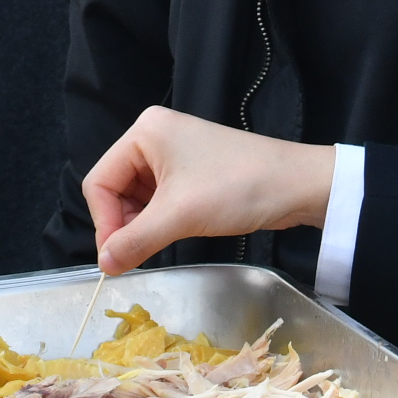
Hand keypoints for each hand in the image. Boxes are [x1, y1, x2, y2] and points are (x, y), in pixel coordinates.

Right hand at [82, 106, 336, 277]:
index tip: (115, 258)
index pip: (99, 182)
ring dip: (142, 225)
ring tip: (156, 246)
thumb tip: (103, 265)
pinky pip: (159, 199)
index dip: (104, 223)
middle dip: (123, 225)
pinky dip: (159, 221)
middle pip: (115, 189)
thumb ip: (135, 241)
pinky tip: (171, 235)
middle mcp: (154, 136)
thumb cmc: (238, 188)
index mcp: (144, 132)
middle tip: (134, 257)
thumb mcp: (180, 216)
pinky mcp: (191, 171)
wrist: (298, 185)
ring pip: (137, 197)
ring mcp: (174, 153)